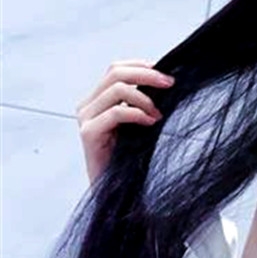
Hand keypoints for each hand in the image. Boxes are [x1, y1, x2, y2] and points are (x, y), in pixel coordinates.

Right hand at [75, 59, 173, 184]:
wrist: (117, 191)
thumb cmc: (130, 160)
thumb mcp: (140, 125)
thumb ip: (143, 104)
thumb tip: (164, 83)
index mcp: (97, 100)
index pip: (116, 69)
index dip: (141, 66)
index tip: (166, 73)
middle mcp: (88, 106)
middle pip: (115, 73)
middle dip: (146, 75)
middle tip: (169, 84)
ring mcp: (86, 118)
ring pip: (116, 89)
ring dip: (144, 98)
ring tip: (159, 114)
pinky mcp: (88, 133)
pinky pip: (116, 112)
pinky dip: (137, 113)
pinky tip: (151, 122)